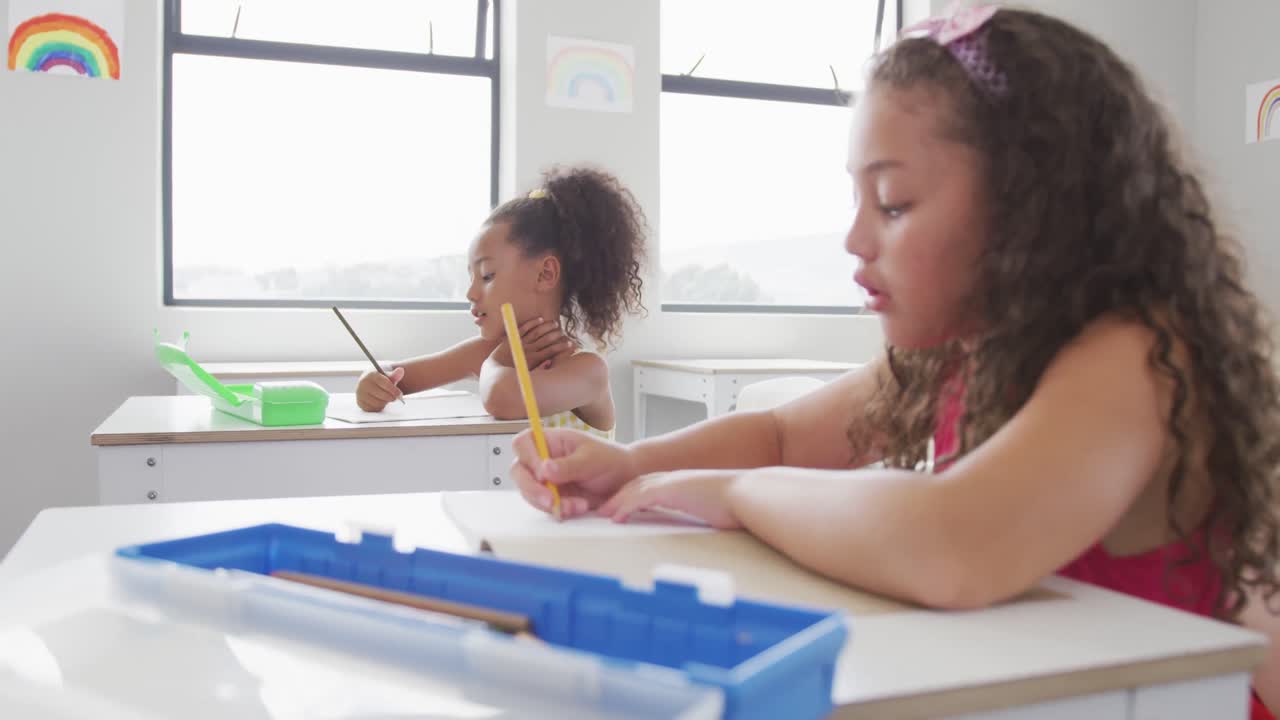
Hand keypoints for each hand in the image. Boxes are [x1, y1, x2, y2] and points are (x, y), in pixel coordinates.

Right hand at [355, 366, 403, 411]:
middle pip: (382, 395)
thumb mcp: (388, 375)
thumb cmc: (381, 379)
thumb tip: (401, 370)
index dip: (393, 390)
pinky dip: (379, 407)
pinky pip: (373, 409)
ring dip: (385, 402)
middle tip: (395, 398)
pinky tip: (380, 401)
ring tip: (386, 398)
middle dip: (391, 397)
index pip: (385, 383)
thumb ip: (395, 374)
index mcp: (371, 374)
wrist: (370, 383)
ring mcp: (360, 393)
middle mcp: (363, 383)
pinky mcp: (360, 403)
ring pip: (378, 403)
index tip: (399, 394)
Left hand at [491, 317, 571, 370]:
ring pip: (537, 331)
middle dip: (557, 335)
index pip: (551, 351)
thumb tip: (550, 363)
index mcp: (532, 360)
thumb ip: (538, 370)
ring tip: (555, 324)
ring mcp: (520, 342)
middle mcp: (527, 350)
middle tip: (565, 333)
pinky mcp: (512, 337)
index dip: (562, 347)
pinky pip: (524, 327)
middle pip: (545, 340)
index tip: (571, 344)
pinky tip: (540, 319)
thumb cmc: (512, 376)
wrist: (493, 371)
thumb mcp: (526, 376)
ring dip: (547, 326)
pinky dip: (533, 322)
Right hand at [510, 428, 637, 518]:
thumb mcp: (591, 459)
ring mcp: (544, 480)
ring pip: (529, 493)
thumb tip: (544, 469)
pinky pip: (544, 507)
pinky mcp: (551, 497)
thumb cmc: (609, 461)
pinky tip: (579, 508)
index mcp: (550, 440)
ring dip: (549, 503)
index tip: (543, 472)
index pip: (523, 443)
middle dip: (532, 489)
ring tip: (578, 505)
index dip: (527, 457)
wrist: (624, 481)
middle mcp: (542, 459)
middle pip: (519, 471)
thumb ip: (568, 465)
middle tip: (551, 500)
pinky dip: (559, 511)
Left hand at [599, 470, 743, 529]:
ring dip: (617, 502)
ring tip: (604, 515)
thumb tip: (704, 527)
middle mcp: (674, 480)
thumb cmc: (737, 505)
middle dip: (619, 497)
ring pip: (635, 490)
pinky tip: (616, 518)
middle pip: (637, 485)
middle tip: (604, 510)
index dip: (633, 496)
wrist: (747, 494)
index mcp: (683, 484)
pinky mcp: (672, 490)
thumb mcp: (713, 510)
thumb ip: (701, 514)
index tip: (622, 509)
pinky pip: (641, 498)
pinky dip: (626, 507)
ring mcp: (672, 483)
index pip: (651, 487)